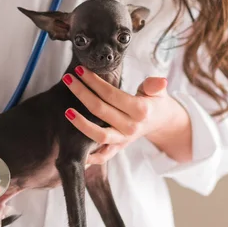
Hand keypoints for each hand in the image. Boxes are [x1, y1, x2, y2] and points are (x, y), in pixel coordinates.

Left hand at [62, 66, 190, 164]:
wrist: (160, 122)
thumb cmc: (153, 102)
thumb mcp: (157, 91)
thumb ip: (154, 86)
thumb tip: (160, 81)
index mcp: (140, 110)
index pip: (111, 94)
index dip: (94, 81)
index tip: (80, 70)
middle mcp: (130, 127)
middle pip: (100, 110)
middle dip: (81, 92)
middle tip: (67, 79)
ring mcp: (123, 139)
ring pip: (99, 135)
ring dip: (81, 124)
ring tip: (67, 111)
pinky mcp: (118, 148)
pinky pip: (102, 157)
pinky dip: (88, 157)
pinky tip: (72, 147)